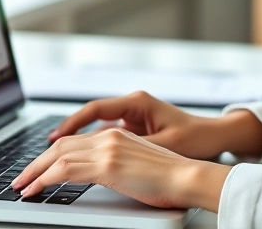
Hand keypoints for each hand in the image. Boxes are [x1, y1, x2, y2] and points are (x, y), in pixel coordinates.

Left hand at [11, 128, 230, 210]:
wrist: (188, 177)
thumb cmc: (171, 177)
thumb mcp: (139, 164)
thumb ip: (118, 164)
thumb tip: (104, 175)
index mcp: (117, 135)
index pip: (75, 141)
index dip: (53, 154)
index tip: (39, 167)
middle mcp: (109, 136)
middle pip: (61, 145)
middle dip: (36, 162)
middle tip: (22, 177)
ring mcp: (107, 149)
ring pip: (57, 156)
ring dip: (34, 172)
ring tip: (22, 186)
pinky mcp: (107, 165)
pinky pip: (64, 171)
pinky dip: (43, 180)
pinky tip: (34, 190)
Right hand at [46, 91, 229, 159]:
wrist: (216, 137)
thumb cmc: (195, 137)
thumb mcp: (164, 143)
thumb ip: (136, 146)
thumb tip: (109, 154)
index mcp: (137, 102)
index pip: (95, 109)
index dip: (72, 124)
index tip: (55, 139)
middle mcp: (132, 105)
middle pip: (89, 117)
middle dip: (66, 134)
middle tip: (45, 150)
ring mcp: (134, 117)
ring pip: (96, 127)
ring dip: (77, 141)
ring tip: (54, 156)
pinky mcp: (136, 128)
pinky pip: (106, 135)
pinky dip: (91, 145)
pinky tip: (78, 159)